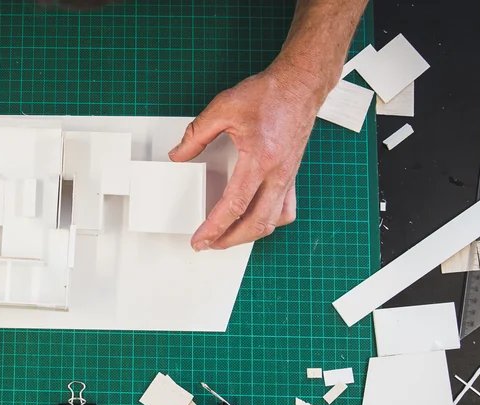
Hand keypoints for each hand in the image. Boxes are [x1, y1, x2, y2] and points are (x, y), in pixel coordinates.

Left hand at [169, 62, 326, 249]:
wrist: (301, 84)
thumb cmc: (270, 94)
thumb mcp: (223, 108)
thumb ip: (196, 134)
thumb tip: (179, 154)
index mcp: (259, 159)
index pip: (233, 207)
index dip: (214, 228)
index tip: (200, 240)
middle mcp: (276, 173)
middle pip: (255, 223)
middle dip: (229, 240)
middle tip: (209, 244)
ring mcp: (287, 177)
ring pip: (272, 221)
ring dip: (249, 235)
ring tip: (228, 237)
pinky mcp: (291, 176)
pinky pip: (285, 210)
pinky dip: (269, 222)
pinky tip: (255, 220)